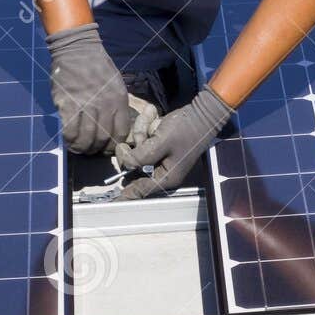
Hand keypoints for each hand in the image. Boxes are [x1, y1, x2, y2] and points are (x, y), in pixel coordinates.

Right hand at [46, 24, 132, 154]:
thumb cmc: (98, 66)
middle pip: (102, 138)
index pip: (120, 132)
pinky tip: (68, 140)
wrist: (78, 49)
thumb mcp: (116, 84)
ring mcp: (86, 105)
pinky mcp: (68, 103)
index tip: (106, 149)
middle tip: (90, 151)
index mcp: (119, 100)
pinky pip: (70, 129)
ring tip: (78, 149)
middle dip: (96, 149)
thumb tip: (112, 128)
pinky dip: (69, 139)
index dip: (112, 145)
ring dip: (82, 148)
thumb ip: (115, 105)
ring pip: (86, 137)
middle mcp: (105, 105)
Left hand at [115, 88, 232, 199]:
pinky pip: (144, 138)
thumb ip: (140, 157)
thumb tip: (125, 164)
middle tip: (145, 133)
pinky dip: (148, 126)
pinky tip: (156, 117)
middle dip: (138, 144)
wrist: (202, 113)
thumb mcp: (161, 143)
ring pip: (137, 147)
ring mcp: (159, 157)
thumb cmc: (185, 130)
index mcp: (165, 177)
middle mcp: (160, 170)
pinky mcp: (158, 145)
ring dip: (142, 130)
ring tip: (155, 121)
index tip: (112, 201)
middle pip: (134, 163)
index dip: (124, 194)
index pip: (139, 190)